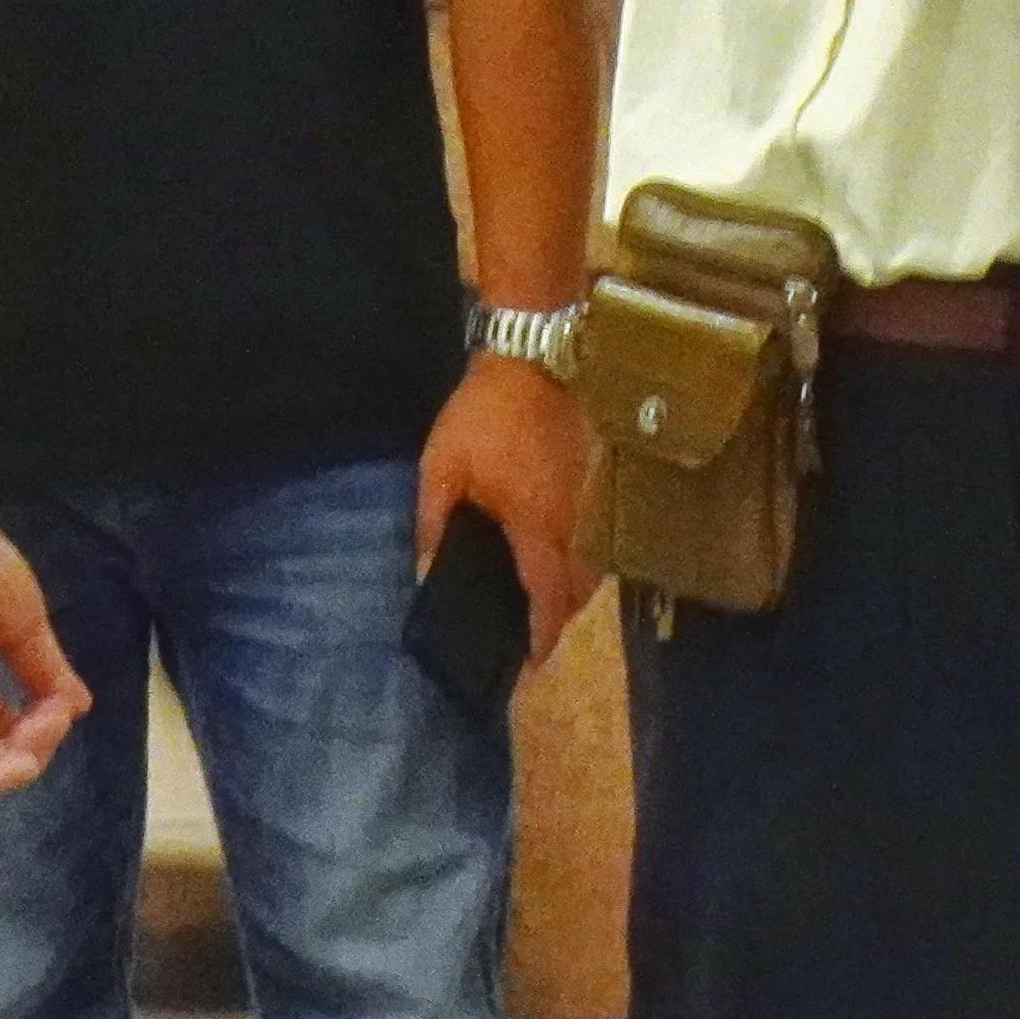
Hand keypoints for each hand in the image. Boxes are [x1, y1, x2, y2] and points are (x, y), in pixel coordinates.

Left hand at [0, 522, 91, 797]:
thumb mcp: (26, 628)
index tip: (65, 706)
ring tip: (50, 725)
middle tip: (60, 717)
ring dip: (22, 761)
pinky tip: (34, 735)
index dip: (39, 732)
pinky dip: (0, 767)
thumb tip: (77, 707)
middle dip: (34, 749)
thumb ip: (45, 672)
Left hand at [419, 351, 600, 660]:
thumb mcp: (442, 468)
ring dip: (574, 586)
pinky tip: (557, 548)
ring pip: (593, 560)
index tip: (532, 662)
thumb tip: (425, 567)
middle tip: (534, 631)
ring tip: (545, 596)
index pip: (547, 595)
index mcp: (536, 525)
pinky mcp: (595, 475)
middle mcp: (574, 520)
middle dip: (562, 615)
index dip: (542, 634)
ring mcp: (590, 496)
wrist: (534, 356)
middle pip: (581, 586)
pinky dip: (581, 553)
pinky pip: (594, 531)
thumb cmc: (484, 416)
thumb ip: (432, 521)